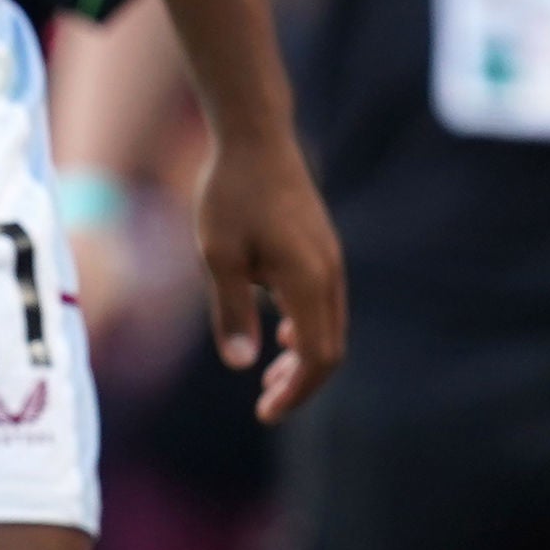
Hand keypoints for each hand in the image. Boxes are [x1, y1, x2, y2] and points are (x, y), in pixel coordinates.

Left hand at [193, 123, 346, 421]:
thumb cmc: (229, 193)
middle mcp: (330, 275)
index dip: (296, 392)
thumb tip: (240, 365)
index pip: (317, 358)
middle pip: (330, 348)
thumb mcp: (218, 254)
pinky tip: (283, 334)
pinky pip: (325, 303)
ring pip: (330, 326)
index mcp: (308, 282)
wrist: (254, 137)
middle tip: (266, 402)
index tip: (265, 412)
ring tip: (272, 375)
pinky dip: (308, 328)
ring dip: (306, 357)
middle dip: (302, 382)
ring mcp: (330, 260)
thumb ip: (232, 310)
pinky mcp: (322, 248)